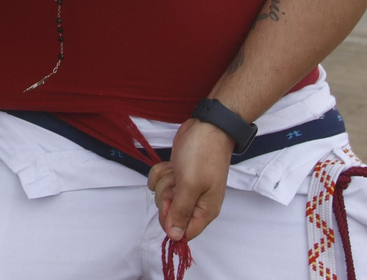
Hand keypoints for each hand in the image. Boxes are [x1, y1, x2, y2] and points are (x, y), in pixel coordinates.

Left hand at [149, 118, 232, 241]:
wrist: (206, 127)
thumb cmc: (202, 155)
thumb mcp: (190, 186)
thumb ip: (181, 212)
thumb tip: (175, 238)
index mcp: (204, 210)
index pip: (184, 233)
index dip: (172, 221)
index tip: (171, 203)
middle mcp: (196, 202)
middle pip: (170, 213)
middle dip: (167, 195)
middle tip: (177, 181)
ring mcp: (186, 188)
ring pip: (162, 195)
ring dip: (165, 180)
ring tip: (177, 170)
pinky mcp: (177, 175)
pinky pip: (159, 181)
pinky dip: (161, 172)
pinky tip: (171, 164)